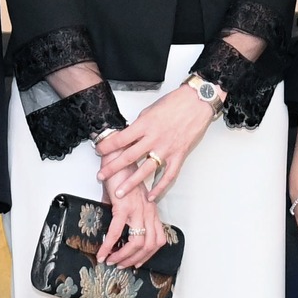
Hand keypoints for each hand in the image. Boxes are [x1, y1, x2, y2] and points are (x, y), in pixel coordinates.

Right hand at [96, 181, 166, 268]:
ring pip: (138, 243)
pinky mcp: (124, 206)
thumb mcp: (126, 199)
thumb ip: (122, 214)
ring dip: (124, 256)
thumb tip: (110, 228)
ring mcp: (138, 209)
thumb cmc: (121, 176)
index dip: (149, 254)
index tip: (136, 262)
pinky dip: (109, 245)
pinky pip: (117, 231)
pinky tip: (102, 253)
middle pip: (150, 245)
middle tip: (122, 265)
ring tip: (112, 261)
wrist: (117, 157)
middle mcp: (148, 211)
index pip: (158, 239)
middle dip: (135, 260)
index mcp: (151, 210)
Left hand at [97, 87, 218, 200]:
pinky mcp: (179, 155)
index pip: (120, 139)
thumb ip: (140, 126)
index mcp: (144, 125)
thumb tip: (130, 135)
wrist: (197, 102)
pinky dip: (159, 188)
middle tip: (101, 176)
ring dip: (131, 183)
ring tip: (119, 192)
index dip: (107, 147)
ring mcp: (167, 149)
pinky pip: (168, 175)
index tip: (99, 151)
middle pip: (128, 157)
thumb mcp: (150, 110)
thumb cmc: (176, 103)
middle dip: (112, 168)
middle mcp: (154, 139)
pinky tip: (151, 196)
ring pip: (145, 170)